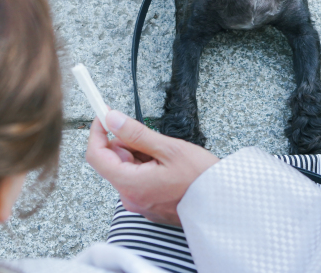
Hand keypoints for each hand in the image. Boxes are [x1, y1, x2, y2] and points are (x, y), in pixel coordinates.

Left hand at [86, 110, 219, 225]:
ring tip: (166, 154)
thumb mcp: (168, 148)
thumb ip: (136, 133)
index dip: (97, 132)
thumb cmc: (200, 179)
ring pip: (127, 169)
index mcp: (131, 185)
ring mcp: (140, 203)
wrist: (223, 203)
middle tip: (150, 136)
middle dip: (126, 143)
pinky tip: (167, 165)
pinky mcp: (149, 205)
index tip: (104, 115)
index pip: (96, 156)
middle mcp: (130, 198)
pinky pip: (138, 180)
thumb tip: (112, 119)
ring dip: (140, 155)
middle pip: (113, 162)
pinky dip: (147, 167)